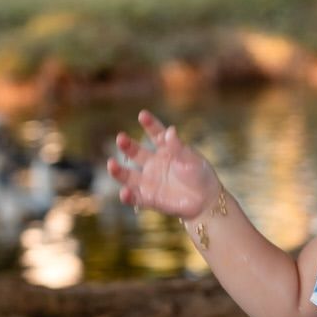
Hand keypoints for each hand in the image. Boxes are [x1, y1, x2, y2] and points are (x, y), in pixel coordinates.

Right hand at [106, 111, 220, 218]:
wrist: (206, 201)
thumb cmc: (200, 176)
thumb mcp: (191, 160)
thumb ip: (178, 147)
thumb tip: (170, 130)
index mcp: (166, 150)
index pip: (156, 134)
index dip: (149, 124)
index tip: (142, 115)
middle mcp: (153, 164)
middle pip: (136, 153)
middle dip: (127, 146)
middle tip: (121, 138)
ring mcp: (150, 181)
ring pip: (129, 176)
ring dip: (118, 171)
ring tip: (111, 164)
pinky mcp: (149, 198)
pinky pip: (135, 198)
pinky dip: (128, 196)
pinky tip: (124, 192)